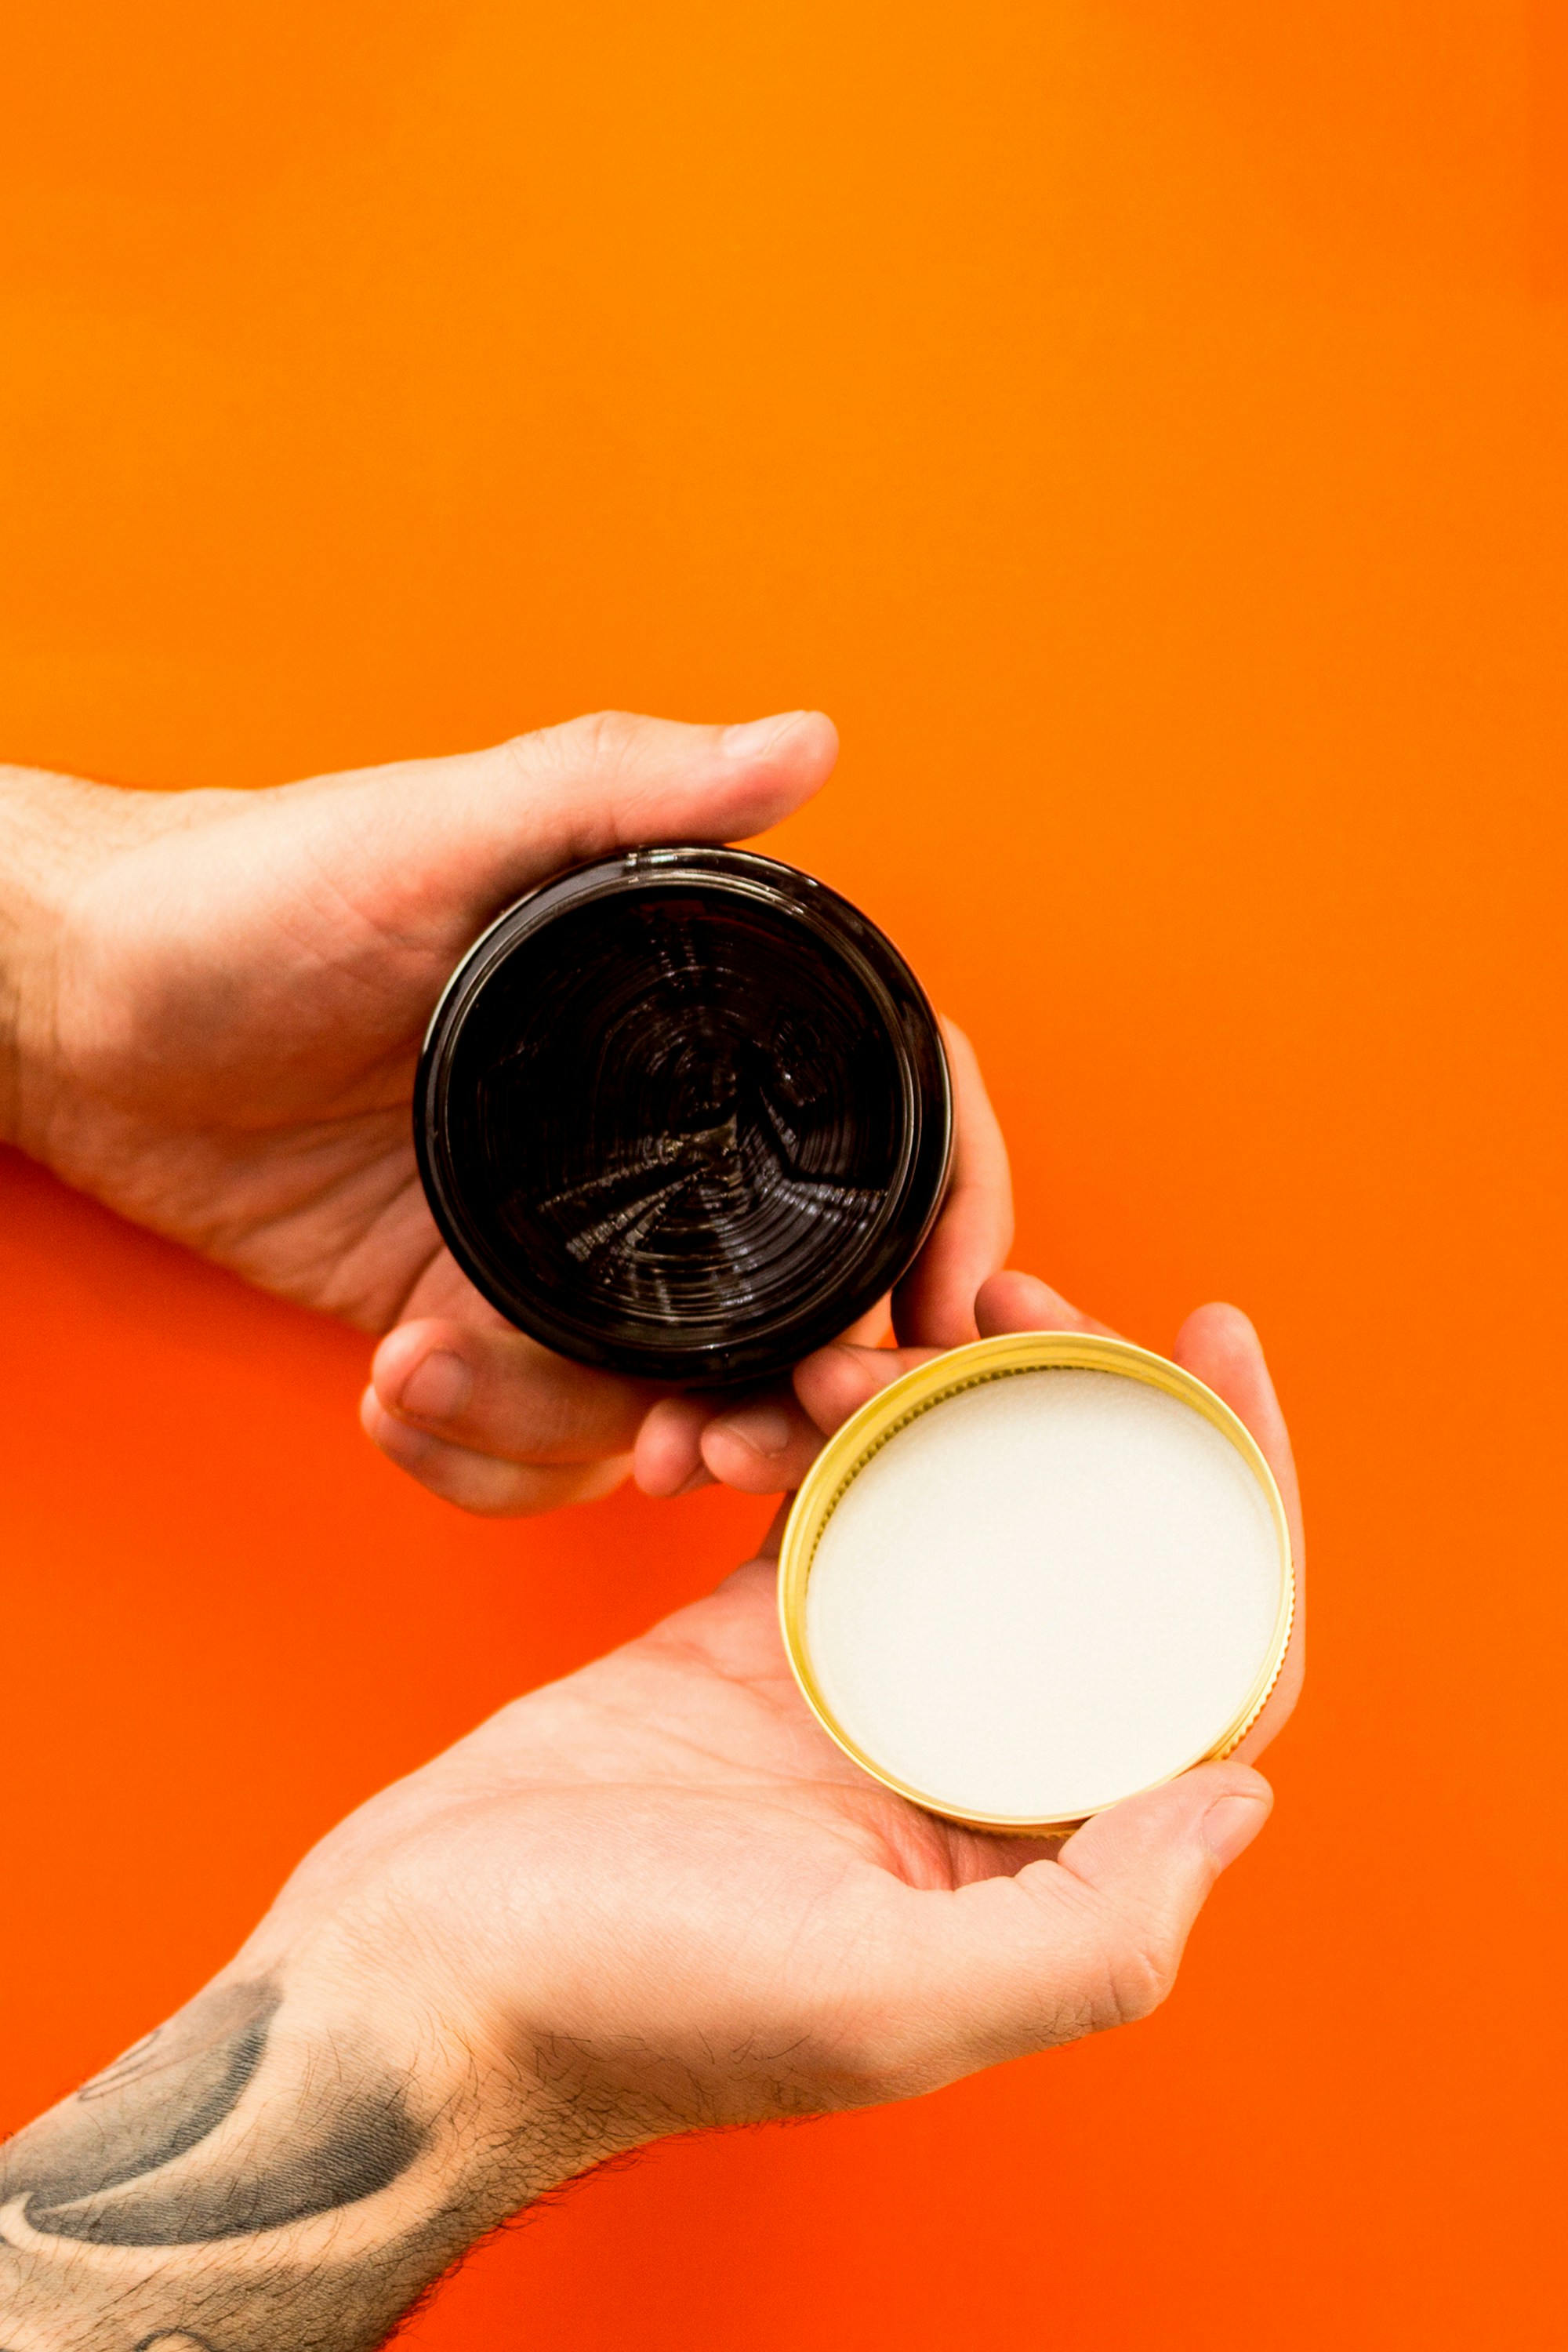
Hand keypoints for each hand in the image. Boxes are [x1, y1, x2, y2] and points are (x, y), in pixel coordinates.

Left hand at [0, 712, 1010, 1514]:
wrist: (75, 1008)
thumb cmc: (243, 890)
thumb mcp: (434, 830)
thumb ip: (621, 789)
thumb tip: (805, 743)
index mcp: (676, 1020)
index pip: (871, 1116)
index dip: (943, 1211)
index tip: (947, 1311)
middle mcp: (643, 1140)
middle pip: (796, 1295)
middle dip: (782, 1393)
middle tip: (710, 1436)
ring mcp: (559, 1242)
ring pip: (661, 1393)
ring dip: (579, 1433)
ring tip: (449, 1381)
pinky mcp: (464, 1318)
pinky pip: (532, 1433)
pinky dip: (479, 1452)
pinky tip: (395, 1393)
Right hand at [0, 1276, 1298, 2351]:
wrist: (413, 1978)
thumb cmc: (629, 2011)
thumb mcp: (885, 2004)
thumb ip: (1093, 1935)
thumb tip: (1246, 1796)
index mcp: (1027, 1853)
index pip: (1203, 1667)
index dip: (1246, 1504)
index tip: (1217, 1346)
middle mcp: (962, 1765)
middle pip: (1084, 1552)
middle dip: (1084, 1403)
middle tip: (1023, 1291)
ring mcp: (856, 1691)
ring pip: (955, 1504)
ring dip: (940, 1397)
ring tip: (883, 1323)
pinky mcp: (749, 1638)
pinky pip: (824, 1495)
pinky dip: (815, 1424)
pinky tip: (792, 1373)